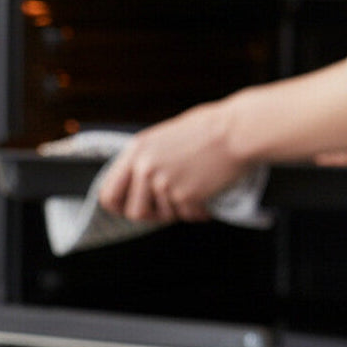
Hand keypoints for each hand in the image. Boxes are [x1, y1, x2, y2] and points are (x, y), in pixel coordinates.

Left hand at [97, 102, 250, 222]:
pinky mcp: (184, 194)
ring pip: (162, 216)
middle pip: (133, 212)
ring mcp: (164, 181)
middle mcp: (145, 167)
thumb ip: (144, 161)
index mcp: (136, 151)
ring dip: (178, 210)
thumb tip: (132, 189)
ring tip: (194, 190)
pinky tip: (208, 194)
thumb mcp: (163, 138)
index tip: (130, 207)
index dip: (118, 206)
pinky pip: (186, 215)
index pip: (108, 193)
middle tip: (169, 206)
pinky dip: (198, 211)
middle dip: (152, 214)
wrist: (239, 129)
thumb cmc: (208, 130)